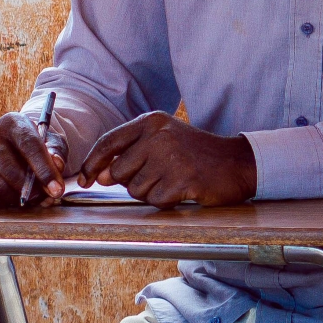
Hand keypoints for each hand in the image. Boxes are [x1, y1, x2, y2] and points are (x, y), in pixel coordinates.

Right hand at [0, 110, 66, 208]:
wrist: (9, 143)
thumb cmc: (33, 144)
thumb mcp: (50, 141)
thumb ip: (56, 152)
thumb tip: (57, 165)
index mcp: (12, 122)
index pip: (29, 146)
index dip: (44, 170)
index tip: (57, 190)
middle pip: (11, 171)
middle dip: (32, 190)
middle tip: (44, 197)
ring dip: (18, 198)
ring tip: (29, 196)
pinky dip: (3, 202)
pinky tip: (12, 197)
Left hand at [80, 112, 255, 208]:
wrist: (237, 162)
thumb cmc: (194, 153)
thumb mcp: (161, 142)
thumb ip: (129, 155)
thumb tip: (101, 176)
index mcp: (150, 122)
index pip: (107, 143)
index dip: (91, 164)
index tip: (84, 179)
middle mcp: (158, 136)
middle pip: (119, 172)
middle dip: (131, 181)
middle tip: (158, 176)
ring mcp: (171, 158)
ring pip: (135, 189)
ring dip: (151, 191)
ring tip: (173, 179)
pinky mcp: (184, 180)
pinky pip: (156, 200)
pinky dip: (166, 200)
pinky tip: (182, 189)